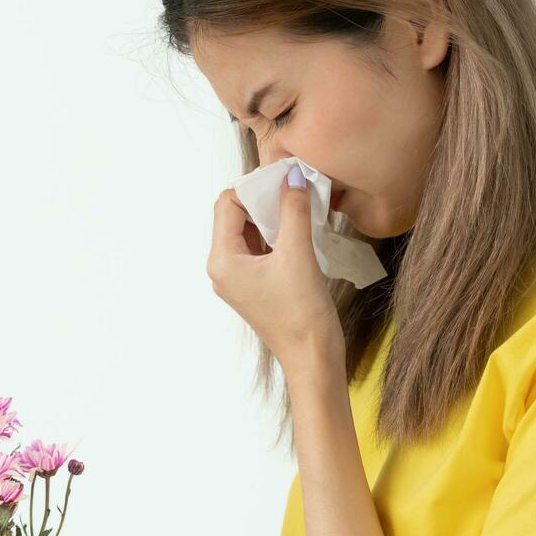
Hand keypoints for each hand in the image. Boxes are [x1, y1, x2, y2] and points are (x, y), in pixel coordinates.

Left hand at [208, 165, 344, 376]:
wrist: (312, 358)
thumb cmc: (301, 314)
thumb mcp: (298, 254)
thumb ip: (293, 210)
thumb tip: (292, 176)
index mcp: (222, 260)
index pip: (227, 205)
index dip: (254, 188)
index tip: (283, 179)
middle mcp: (222, 268)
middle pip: (235, 216)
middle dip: (262, 200)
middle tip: (292, 190)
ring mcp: (237, 278)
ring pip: (248, 232)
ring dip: (271, 217)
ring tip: (298, 207)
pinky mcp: (254, 285)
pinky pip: (259, 248)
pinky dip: (276, 234)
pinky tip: (298, 229)